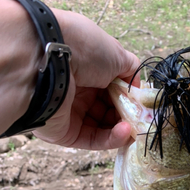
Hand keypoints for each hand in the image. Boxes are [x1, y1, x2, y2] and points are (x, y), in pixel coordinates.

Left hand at [34, 9, 139, 149]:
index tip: (142, 102)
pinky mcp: (66, 134)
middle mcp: (78, 91)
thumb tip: (137, 87)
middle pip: (109, 109)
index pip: (113, 88)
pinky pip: (94, 140)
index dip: (129, 96)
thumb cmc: (82, 49)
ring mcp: (71, 113)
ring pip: (104, 128)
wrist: (47, 60)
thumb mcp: (115, 53)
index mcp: (88, 69)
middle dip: (128, 114)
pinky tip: (124, 131)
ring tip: (135, 127)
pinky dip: (112, 138)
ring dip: (123, 128)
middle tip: (142, 118)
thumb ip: (130, 70)